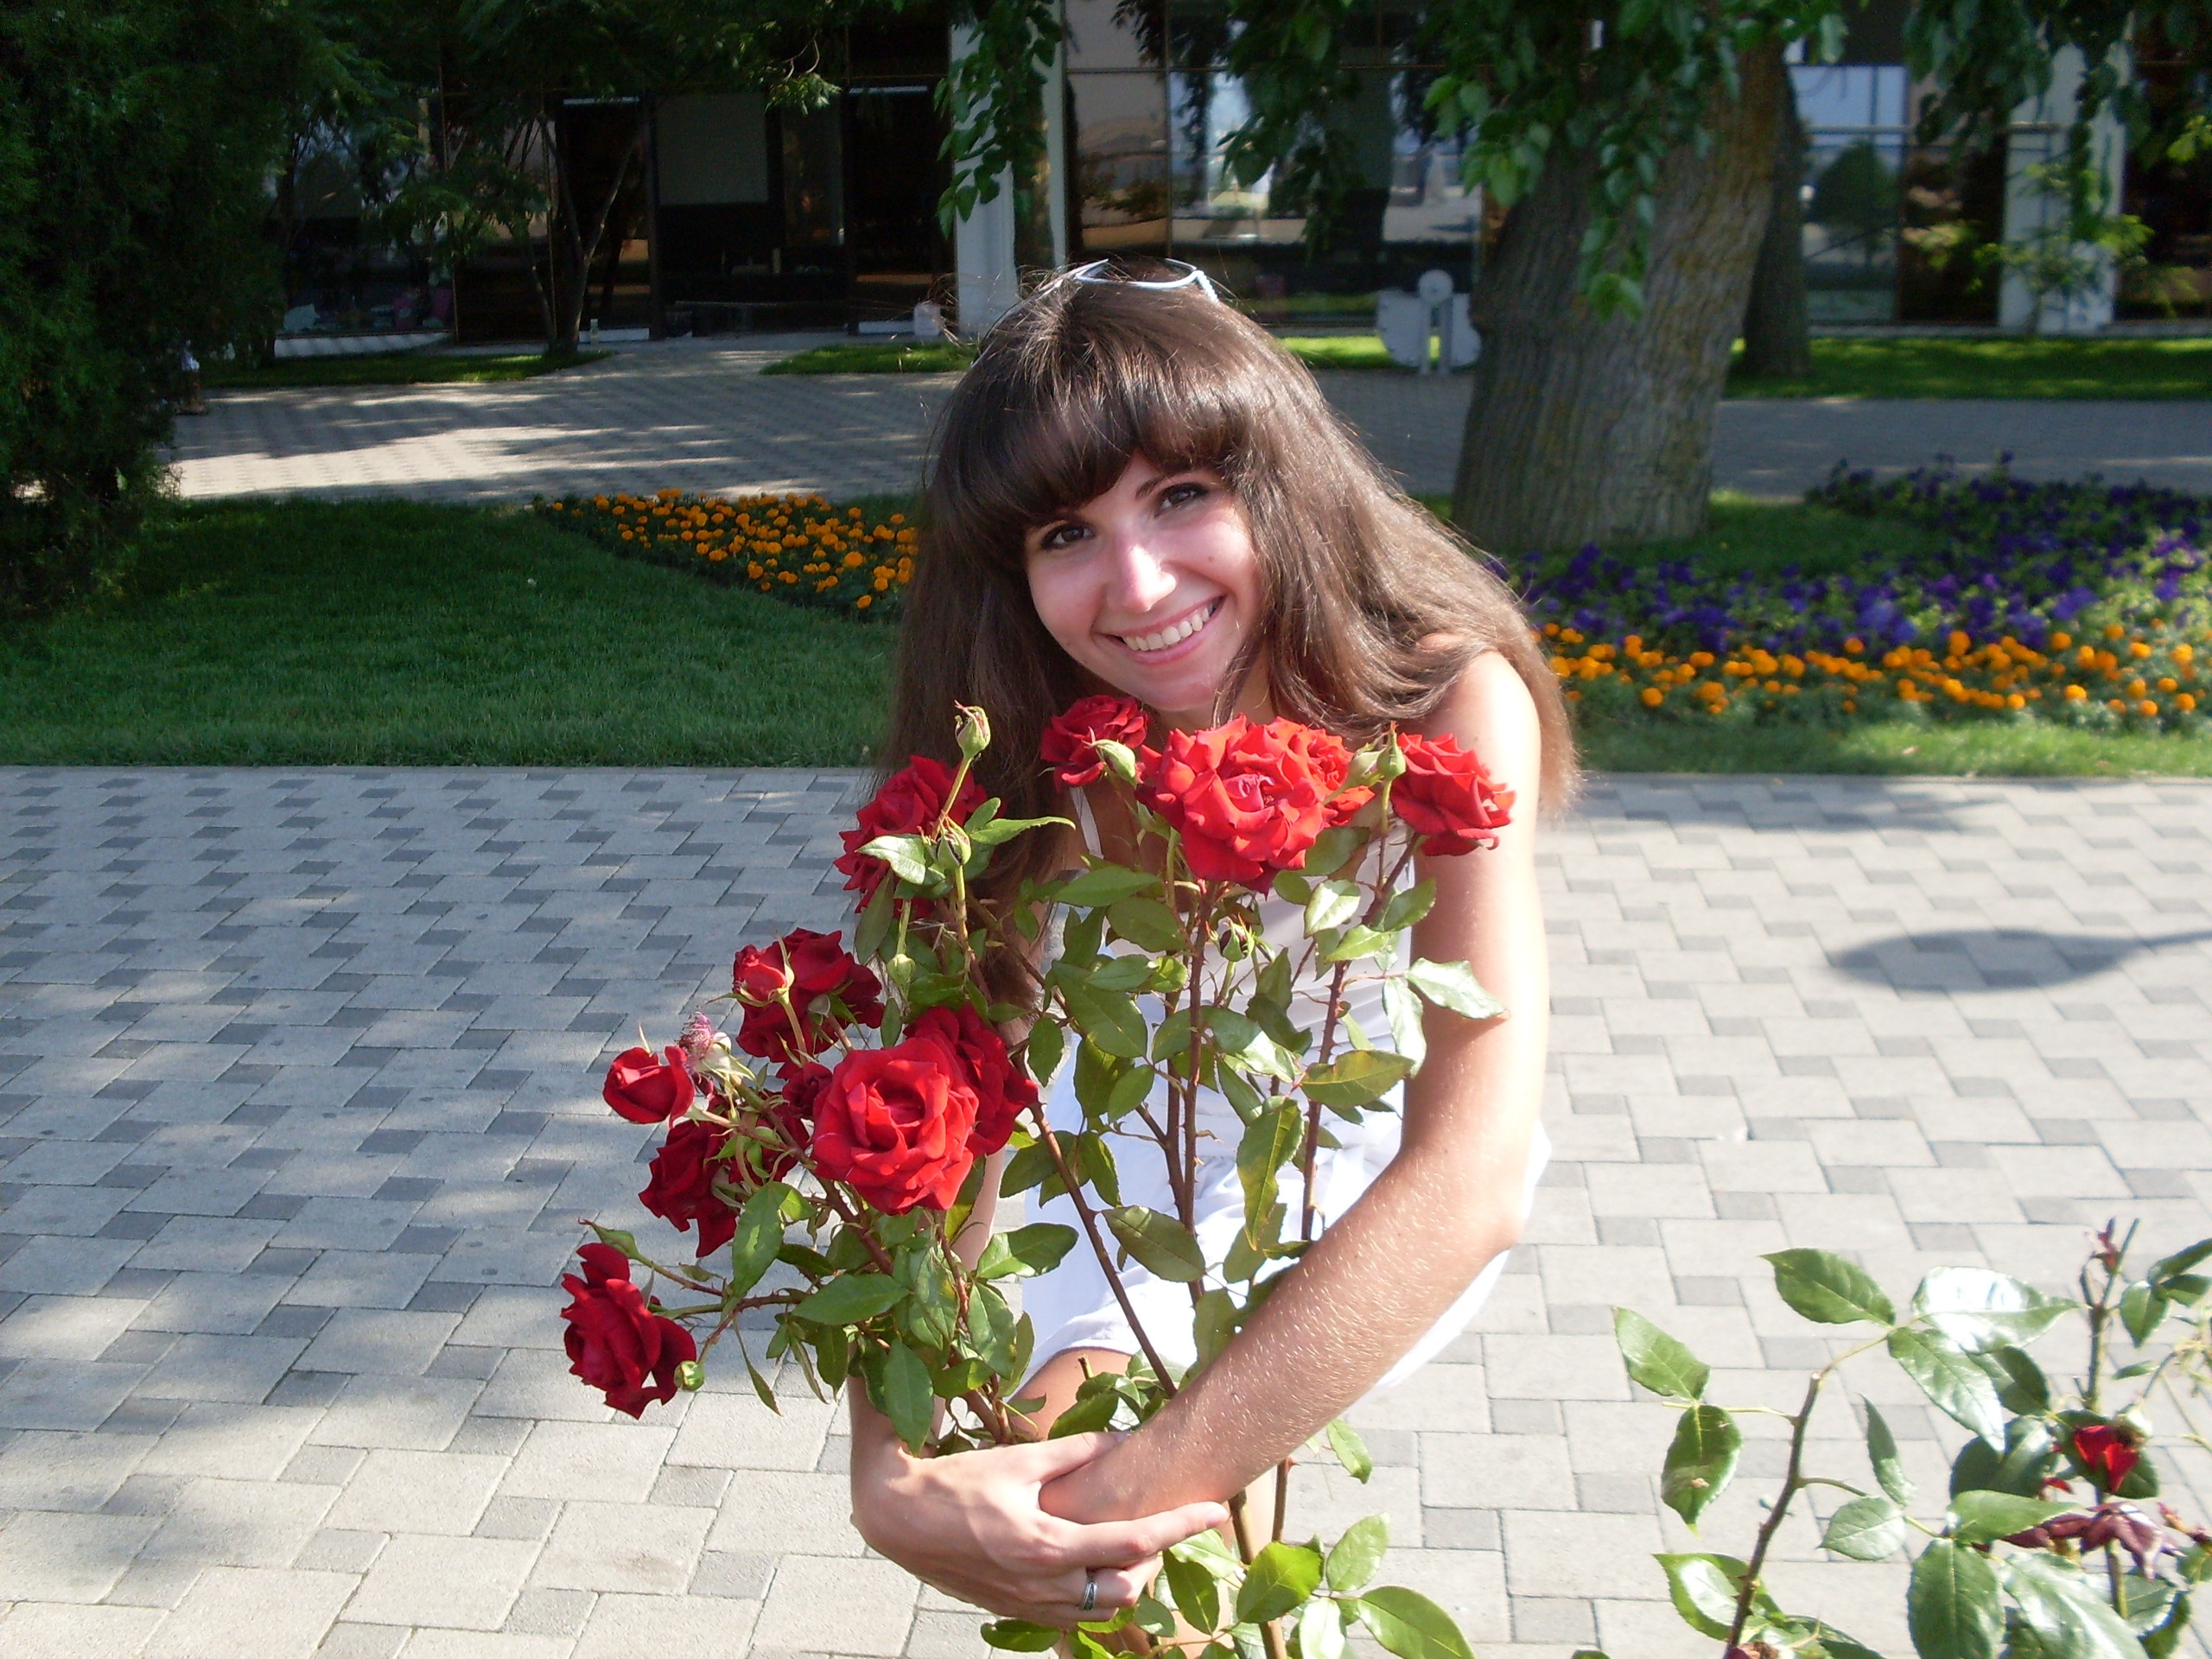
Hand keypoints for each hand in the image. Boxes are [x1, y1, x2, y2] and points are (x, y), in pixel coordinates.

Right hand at [850, 1428, 1230, 1626]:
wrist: (897, 1520)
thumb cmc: (955, 1484)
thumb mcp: (1017, 1460)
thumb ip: (1072, 1452)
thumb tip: (1118, 1440)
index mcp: (1047, 1545)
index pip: (1133, 1543)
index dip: (1179, 1527)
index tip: (1215, 1512)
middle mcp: (1042, 1585)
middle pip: (1126, 1589)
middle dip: (1152, 1561)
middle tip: (1159, 1524)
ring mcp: (1027, 1604)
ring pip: (1100, 1609)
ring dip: (1123, 1579)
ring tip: (1126, 1542)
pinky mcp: (1012, 1610)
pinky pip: (1070, 1614)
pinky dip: (1091, 1592)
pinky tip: (1086, 1560)